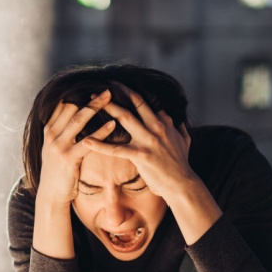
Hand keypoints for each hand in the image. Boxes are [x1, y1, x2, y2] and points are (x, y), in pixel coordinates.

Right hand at [36, 90, 116, 206]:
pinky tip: (113, 124)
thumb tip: (74, 116)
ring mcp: (59, 146)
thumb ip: (62, 132)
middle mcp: (52, 135)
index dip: (78, 93)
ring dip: (95, 107)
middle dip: (90, 97)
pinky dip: (101, 131)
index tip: (95, 84)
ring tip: (111, 97)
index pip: (62, 104)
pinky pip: (87, 141)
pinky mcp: (68, 158)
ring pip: (78, 120)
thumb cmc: (58, 171)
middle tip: (107, 87)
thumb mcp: (55, 148)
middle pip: (71, 108)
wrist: (51, 195)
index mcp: (49, 130)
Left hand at [81, 86, 220, 245]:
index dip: (130, 93)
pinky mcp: (141, 155)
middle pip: (135, 103)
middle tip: (101, 86)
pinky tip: (86, 142)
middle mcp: (157, 127)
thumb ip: (179, 128)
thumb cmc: (181, 165)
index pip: (146, 101)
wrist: (183, 185)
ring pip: (125, 118)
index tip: (117, 86)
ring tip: (90, 103)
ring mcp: (149, 140)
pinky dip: (100, 145)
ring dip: (107, 108)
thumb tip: (176, 119)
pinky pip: (116, 149)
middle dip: (117, 92)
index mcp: (164, 123)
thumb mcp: (184, 141)